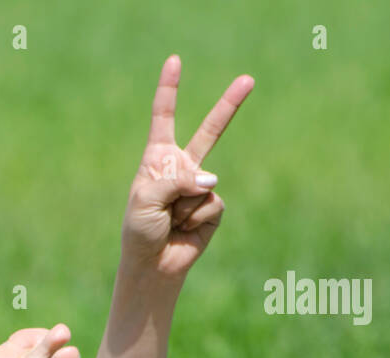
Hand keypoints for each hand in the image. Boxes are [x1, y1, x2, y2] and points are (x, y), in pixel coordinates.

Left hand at [121, 55, 253, 277]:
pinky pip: (212, 201)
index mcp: (158, 158)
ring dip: (182, 205)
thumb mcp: (145, 199)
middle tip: (249, 79)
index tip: (174, 61)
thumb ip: (175, 180)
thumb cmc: (140, 230)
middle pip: (210, 131)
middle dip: (229, 105)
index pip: (164, 117)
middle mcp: (182, 167)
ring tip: (170, 221)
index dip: (169, 89)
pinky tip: (185, 228)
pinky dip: (195, 217)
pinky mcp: (214, 207)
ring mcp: (201, 185)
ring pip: (203, 181)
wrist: (154, 264)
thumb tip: (211, 180)